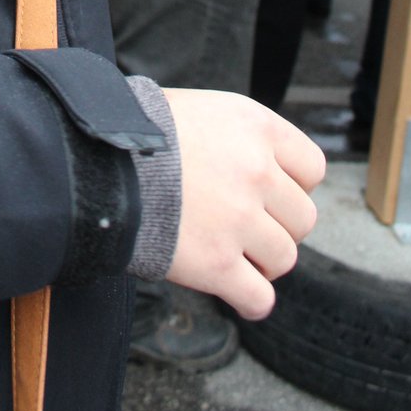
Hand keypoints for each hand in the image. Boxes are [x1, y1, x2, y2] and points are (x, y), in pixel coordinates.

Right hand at [161, 87, 325, 319]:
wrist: (98, 158)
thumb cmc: (142, 130)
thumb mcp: (201, 109)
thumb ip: (241, 136)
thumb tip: (263, 164)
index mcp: (257, 128)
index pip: (313, 168)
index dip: (293, 184)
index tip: (270, 191)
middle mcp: (257, 173)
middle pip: (302, 218)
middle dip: (277, 224)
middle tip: (244, 224)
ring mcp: (239, 220)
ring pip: (284, 258)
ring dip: (263, 261)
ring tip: (234, 253)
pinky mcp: (217, 264)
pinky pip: (260, 298)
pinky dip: (251, 300)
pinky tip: (237, 291)